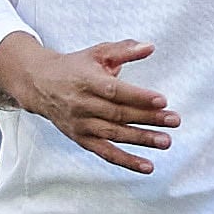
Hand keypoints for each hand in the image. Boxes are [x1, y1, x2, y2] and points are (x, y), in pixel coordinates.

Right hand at [0, 32, 174, 173]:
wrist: (39, 85)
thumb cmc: (74, 67)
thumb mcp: (97, 53)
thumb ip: (124, 50)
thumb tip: (150, 47)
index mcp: (87, 81)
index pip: (115, 91)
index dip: (139, 96)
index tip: (162, 100)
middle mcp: (82, 105)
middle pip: (119, 114)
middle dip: (148, 118)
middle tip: (174, 121)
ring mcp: (81, 124)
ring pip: (114, 135)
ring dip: (141, 140)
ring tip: (166, 142)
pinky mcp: (81, 139)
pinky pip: (105, 153)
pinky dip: (126, 161)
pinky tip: (147, 166)